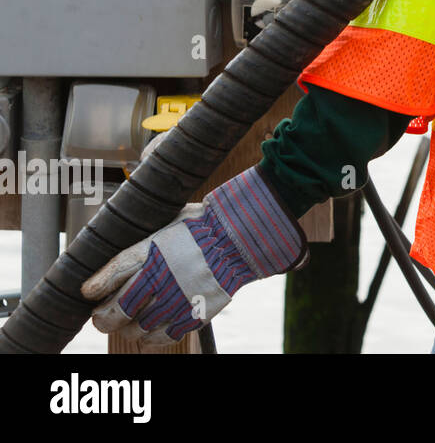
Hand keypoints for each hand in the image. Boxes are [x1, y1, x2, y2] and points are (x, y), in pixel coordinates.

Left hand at [81, 165, 305, 345]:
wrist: (244, 238)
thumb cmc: (205, 224)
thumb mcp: (171, 215)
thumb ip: (144, 227)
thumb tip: (127, 197)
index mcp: (152, 250)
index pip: (112, 273)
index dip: (96, 286)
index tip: (89, 292)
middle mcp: (161, 277)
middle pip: (117, 311)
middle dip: (104, 318)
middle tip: (103, 316)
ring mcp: (178, 299)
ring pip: (137, 329)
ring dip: (128, 329)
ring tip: (130, 322)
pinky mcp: (194, 314)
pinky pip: (162, 338)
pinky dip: (151, 339)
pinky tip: (149, 331)